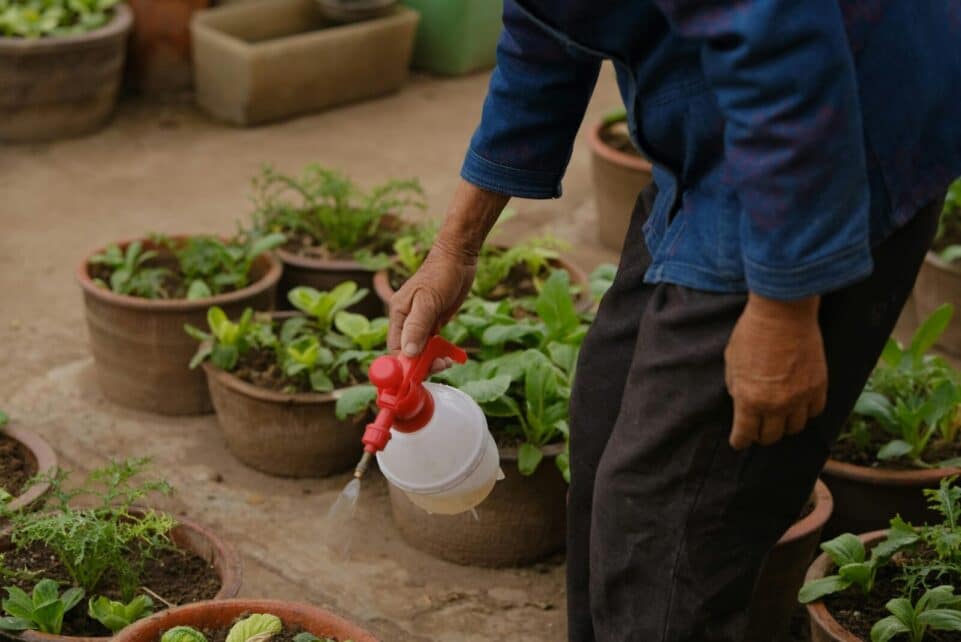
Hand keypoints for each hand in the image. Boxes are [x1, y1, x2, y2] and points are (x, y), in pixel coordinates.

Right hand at [387, 180, 508, 358]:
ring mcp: (419, 322)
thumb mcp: (428, 301)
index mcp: (398, 314)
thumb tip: (408, 353)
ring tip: (446, 362)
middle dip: (420, 365)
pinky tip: (449, 355)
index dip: (403, 365)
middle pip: (406, 353)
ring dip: (431, 360)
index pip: (394, 349)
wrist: (458, 257)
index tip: (418, 375)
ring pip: (420, 351)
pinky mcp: (432, 322)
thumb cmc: (441, 275)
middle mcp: (405, 321)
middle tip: (440, 367)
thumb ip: (418, 327)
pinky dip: (438, 352)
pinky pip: (431, 344)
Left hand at [724, 294, 827, 448]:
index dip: (740, 441)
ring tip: (779, 419)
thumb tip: (741, 402)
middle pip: (771, 436)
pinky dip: (806, 413)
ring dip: (784, 426)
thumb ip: (736, 387)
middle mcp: (775, 404)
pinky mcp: (818, 386)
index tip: (739, 442)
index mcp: (749, 399)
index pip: (745, 434)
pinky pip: (815, 412)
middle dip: (761, 435)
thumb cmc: (751, 333)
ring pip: (794, 428)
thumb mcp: (732, 362)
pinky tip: (799, 406)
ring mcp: (800, 397)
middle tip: (758, 430)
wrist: (782, 312)